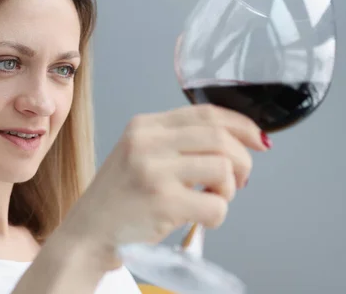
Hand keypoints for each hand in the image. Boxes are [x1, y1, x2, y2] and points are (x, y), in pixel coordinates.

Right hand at [60, 104, 269, 266]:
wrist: (87, 233)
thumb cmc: (119, 199)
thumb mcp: (140, 155)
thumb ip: (177, 143)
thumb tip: (236, 143)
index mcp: (144, 125)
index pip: (205, 112)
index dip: (240, 124)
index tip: (258, 139)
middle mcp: (147, 141)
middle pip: (220, 136)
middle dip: (244, 159)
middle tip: (240, 180)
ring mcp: (154, 170)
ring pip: (223, 167)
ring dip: (229, 188)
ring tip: (213, 198)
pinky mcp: (162, 202)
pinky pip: (216, 204)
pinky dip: (219, 215)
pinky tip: (201, 219)